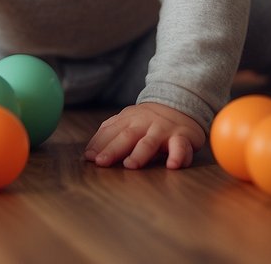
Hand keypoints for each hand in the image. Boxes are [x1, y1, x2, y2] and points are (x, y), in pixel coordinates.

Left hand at [84, 102, 205, 169]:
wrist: (180, 103)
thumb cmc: (147, 120)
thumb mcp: (126, 121)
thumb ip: (109, 135)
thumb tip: (88, 155)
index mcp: (128, 120)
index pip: (110, 132)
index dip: (98, 144)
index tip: (88, 158)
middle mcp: (144, 124)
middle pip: (126, 136)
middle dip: (113, 150)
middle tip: (101, 162)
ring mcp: (163, 130)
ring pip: (150, 142)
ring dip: (139, 154)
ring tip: (130, 165)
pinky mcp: (183, 137)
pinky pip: (181, 147)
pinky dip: (178, 156)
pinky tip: (172, 166)